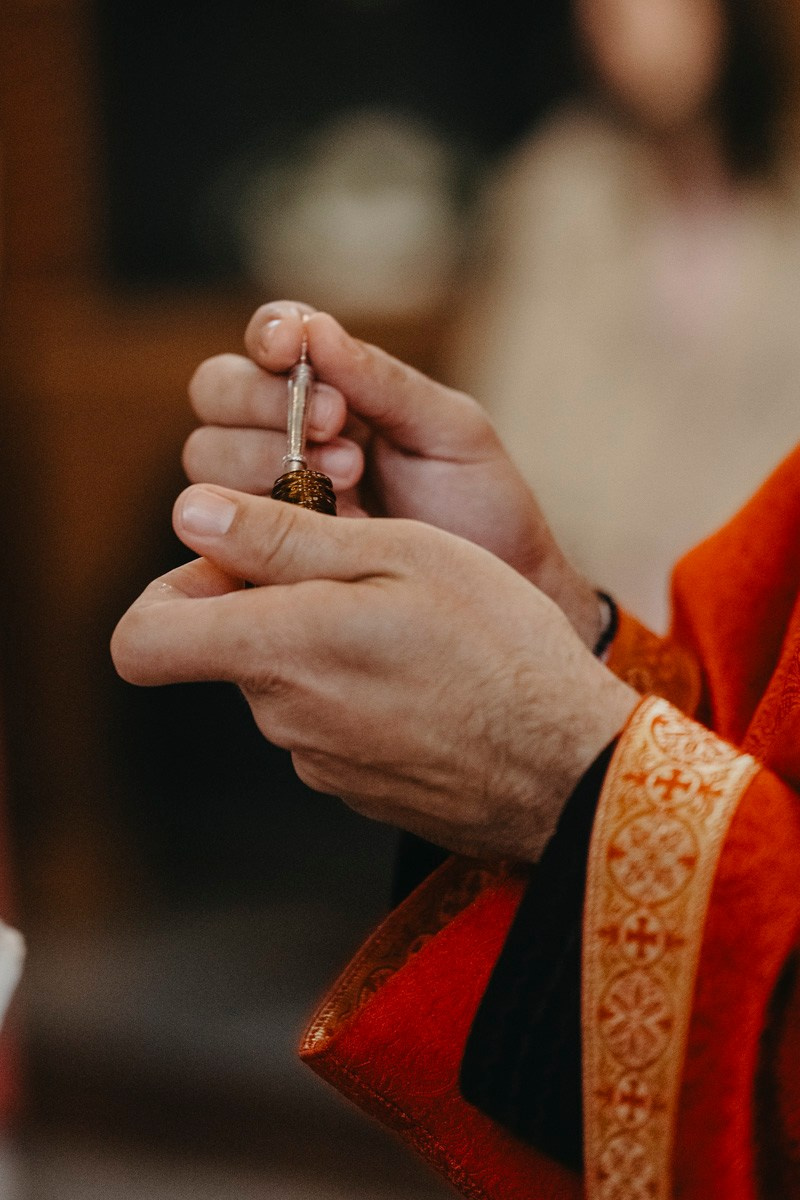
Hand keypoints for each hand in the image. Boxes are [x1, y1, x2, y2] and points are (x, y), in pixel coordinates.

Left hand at [111, 485, 637, 860]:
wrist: (568, 764)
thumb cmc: (497, 644)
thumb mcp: (399, 555)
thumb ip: (280, 538)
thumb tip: (191, 514)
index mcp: (279, 647)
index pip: (141, 640)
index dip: (166, 594)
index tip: (228, 565)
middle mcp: (282, 715)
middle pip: (228, 649)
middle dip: (272, 605)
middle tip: (362, 576)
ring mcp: (318, 761)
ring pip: (285, 684)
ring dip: (323, 647)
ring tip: (410, 631)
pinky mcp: (355, 788)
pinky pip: (328, 725)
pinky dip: (357, 693)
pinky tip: (425, 682)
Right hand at [183, 301, 602, 648]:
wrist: (500, 609)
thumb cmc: (482, 511)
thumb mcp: (449, 433)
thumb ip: (383, 381)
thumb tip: (314, 328)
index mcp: (332, 392)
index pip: (269, 343)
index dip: (268, 335)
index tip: (290, 347)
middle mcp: (284, 438)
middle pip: (215, 392)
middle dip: (264, 402)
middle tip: (336, 426)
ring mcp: (263, 500)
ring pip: (205, 457)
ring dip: (262, 457)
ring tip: (345, 484)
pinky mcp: (252, 560)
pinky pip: (214, 533)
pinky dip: (245, 523)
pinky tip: (304, 531)